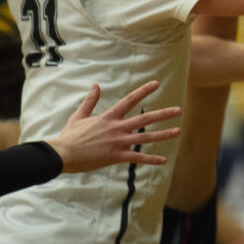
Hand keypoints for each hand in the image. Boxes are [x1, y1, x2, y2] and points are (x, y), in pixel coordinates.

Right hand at [46, 81, 182, 172]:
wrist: (63, 154)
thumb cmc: (70, 136)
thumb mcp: (80, 115)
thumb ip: (90, 101)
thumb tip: (96, 85)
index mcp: (109, 117)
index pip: (130, 100)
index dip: (144, 91)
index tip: (156, 83)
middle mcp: (117, 128)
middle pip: (145, 118)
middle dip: (164, 114)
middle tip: (179, 109)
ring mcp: (118, 142)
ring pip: (146, 137)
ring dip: (164, 134)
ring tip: (178, 131)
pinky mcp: (116, 156)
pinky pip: (137, 158)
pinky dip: (151, 159)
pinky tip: (163, 160)